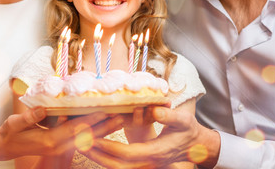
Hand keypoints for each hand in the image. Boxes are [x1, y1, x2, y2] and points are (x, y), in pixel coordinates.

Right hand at [0, 107, 123, 160]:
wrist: (3, 147)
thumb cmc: (9, 133)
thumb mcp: (15, 123)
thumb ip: (30, 117)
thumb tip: (43, 109)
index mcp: (50, 141)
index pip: (74, 129)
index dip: (90, 120)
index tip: (105, 111)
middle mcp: (58, 146)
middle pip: (86, 136)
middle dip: (105, 126)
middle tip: (122, 116)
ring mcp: (60, 148)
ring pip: (86, 138)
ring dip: (103, 130)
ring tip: (119, 120)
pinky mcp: (60, 146)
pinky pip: (80, 140)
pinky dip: (94, 133)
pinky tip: (104, 127)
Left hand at [82, 106, 219, 167]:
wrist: (196, 146)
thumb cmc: (188, 130)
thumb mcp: (183, 119)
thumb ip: (169, 116)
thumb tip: (155, 111)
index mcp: (156, 152)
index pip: (127, 154)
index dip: (108, 147)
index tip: (93, 138)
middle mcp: (148, 163)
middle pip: (117, 165)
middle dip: (97, 155)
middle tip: (78, 143)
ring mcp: (145, 166)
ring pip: (118, 168)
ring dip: (99, 157)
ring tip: (82, 145)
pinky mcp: (142, 164)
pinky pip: (121, 165)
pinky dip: (107, 158)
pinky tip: (96, 149)